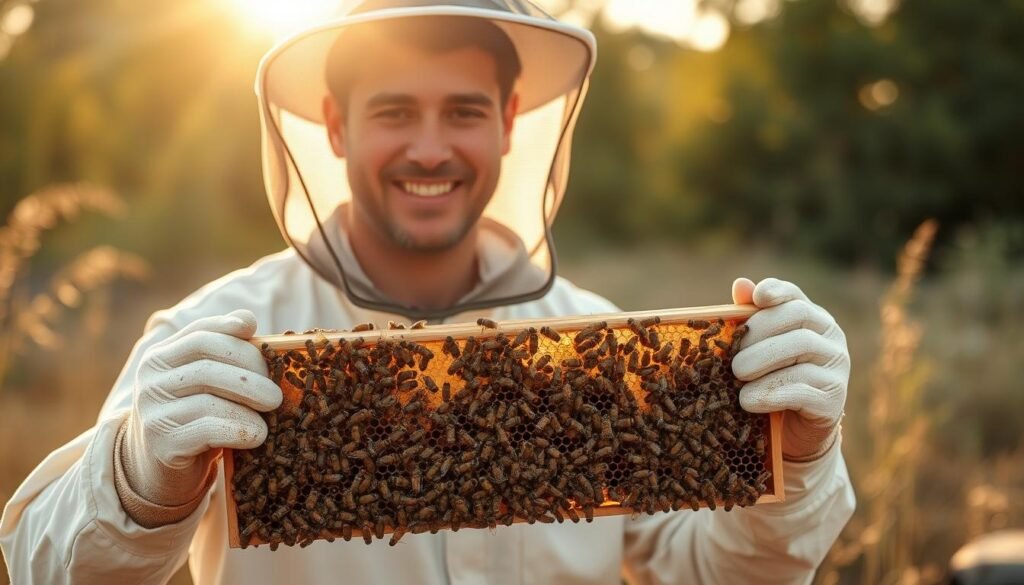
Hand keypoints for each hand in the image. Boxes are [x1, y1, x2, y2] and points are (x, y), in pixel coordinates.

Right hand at [121, 309, 281, 508]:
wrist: (161, 470)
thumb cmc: (195, 418)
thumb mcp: (206, 384)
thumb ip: (224, 353)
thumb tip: (248, 319)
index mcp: (161, 358)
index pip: (200, 334)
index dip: (230, 329)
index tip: (256, 331)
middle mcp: (150, 382)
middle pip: (208, 365)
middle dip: (250, 374)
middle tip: (276, 392)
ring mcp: (152, 413)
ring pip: (210, 400)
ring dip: (250, 406)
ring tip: (271, 413)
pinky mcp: (162, 444)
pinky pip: (208, 429)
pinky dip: (240, 429)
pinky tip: (258, 434)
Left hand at [731, 278, 848, 461]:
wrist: (794, 432)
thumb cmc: (772, 381)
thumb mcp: (759, 351)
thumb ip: (750, 320)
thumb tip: (741, 284)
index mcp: (812, 319)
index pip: (796, 295)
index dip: (777, 291)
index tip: (758, 297)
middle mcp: (831, 338)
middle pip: (797, 317)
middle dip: (759, 333)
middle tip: (733, 356)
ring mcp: (837, 367)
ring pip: (799, 351)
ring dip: (761, 363)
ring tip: (737, 377)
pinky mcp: (833, 399)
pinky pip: (800, 389)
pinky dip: (769, 393)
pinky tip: (748, 400)